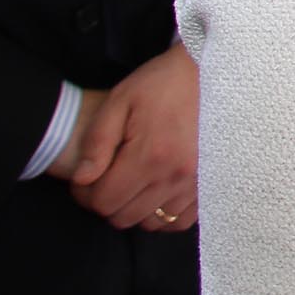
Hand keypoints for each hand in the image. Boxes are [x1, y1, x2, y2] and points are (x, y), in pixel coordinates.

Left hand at [65, 42, 197, 230]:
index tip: (87, 175)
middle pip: (124, 217)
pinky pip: (180, 221)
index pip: (102, 202)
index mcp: (149, 155)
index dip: (85, 193)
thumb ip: (97, 142)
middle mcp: (175, 176)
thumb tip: (82, 179)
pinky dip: (164, 214)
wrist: (211, 71)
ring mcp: (196, 183)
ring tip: (134, 182)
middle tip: (108, 177)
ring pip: (151, 223)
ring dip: (135, 208)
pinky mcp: (210, 184)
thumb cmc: (161, 83)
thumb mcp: (120, 101)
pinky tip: (157, 192)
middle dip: (108, 201)